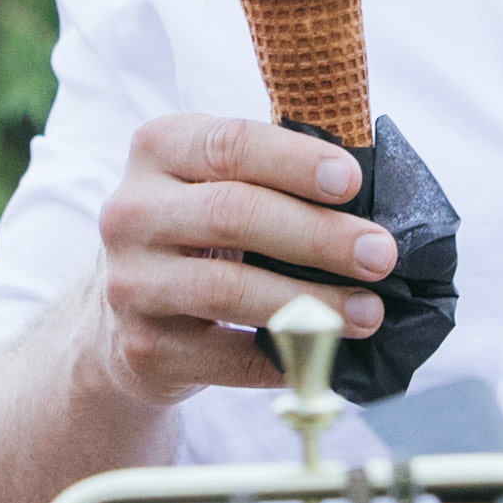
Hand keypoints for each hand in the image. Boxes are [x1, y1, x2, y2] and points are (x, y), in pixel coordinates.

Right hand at [85, 111, 390, 405]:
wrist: (121, 316)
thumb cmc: (201, 232)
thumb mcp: (217, 182)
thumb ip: (276, 173)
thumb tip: (378, 193)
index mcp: (158, 149)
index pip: (230, 144)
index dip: (295, 161)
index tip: (353, 182)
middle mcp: (131, 211)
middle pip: (233, 214)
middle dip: (318, 235)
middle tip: (380, 255)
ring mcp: (131, 283)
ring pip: (228, 290)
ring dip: (311, 302)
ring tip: (369, 312)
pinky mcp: (143, 349)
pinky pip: (228, 356)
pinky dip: (285, 357)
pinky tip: (326, 352)